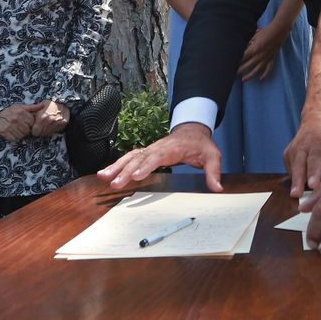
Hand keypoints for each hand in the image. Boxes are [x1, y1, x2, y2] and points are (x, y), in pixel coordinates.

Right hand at [0, 102, 45, 142]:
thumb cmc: (7, 110)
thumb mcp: (19, 106)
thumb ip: (32, 107)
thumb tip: (43, 105)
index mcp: (21, 112)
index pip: (31, 123)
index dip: (29, 124)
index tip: (25, 123)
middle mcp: (16, 119)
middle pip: (27, 130)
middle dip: (24, 130)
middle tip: (19, 127)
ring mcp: (9, 126)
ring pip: (21, 136)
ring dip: (19, 135)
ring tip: (15, 130)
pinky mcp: (3, 132)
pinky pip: (13, 139)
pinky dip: (13, 138)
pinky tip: (11, 133)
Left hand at [30, 99, 68, 136]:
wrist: (61, 99)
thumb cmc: (48, 103)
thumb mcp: (38, 107)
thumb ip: (33, 115)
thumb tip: (26, 123)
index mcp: (43, 117)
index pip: (36, 132)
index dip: (34, 130)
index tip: (35, 127)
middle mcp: (51, 121)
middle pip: (42, 133)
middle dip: (40, 130)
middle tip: (40, 126)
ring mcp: (58, 122)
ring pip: (49, 133)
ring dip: (46, 130)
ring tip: (46, 124)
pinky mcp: (64, 123)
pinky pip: (55, 130)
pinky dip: (53, 128)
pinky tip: (52, 124)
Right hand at [97, 122, 222, 191]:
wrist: (192, 131)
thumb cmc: (201, 145)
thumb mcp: (213, 156)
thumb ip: (213, 172)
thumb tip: (217, 188)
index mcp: (173, 148)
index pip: (157, 156)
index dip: (146, 165)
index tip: (135, 175)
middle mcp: (158, 147)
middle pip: (139, 158)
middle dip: (126, 170)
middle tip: (115, 183)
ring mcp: (150, 150)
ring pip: (130, 157)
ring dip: (117, 166)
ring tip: (103, 177)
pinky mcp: (146, 154)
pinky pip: (130, 158)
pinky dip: (117, 165)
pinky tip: (106, 173)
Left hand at [237, 24, 288, 80]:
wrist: (280, 30)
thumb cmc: (266, 31)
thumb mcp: (255, 36)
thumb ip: (249, 42)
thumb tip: (243, 47)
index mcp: (255, 49)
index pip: (243, 57)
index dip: (236, 60)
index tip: (231, 63)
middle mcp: (260, 55)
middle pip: (248, 65)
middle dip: (240, 70)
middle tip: (232, 74)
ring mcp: (266, 58)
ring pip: (257, 70)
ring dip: (250, 75)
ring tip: (243, 80)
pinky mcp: (272, 58)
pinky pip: (268, 68)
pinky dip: (265, 74)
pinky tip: (260, 78)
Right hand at [284, 115, 320, 199]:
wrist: (314, 121)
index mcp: (317, 142)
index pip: (315, 159)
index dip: (313, 172)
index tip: (313, 185)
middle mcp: (302, 145)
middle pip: (299, 166)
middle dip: (297, 182)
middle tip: (296, 195)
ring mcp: (292, 150)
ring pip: (293, 170)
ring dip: (295, 185)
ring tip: (297, 199)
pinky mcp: (286, 155)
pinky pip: (290, 171)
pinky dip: (295, 180)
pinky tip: (299, 189)